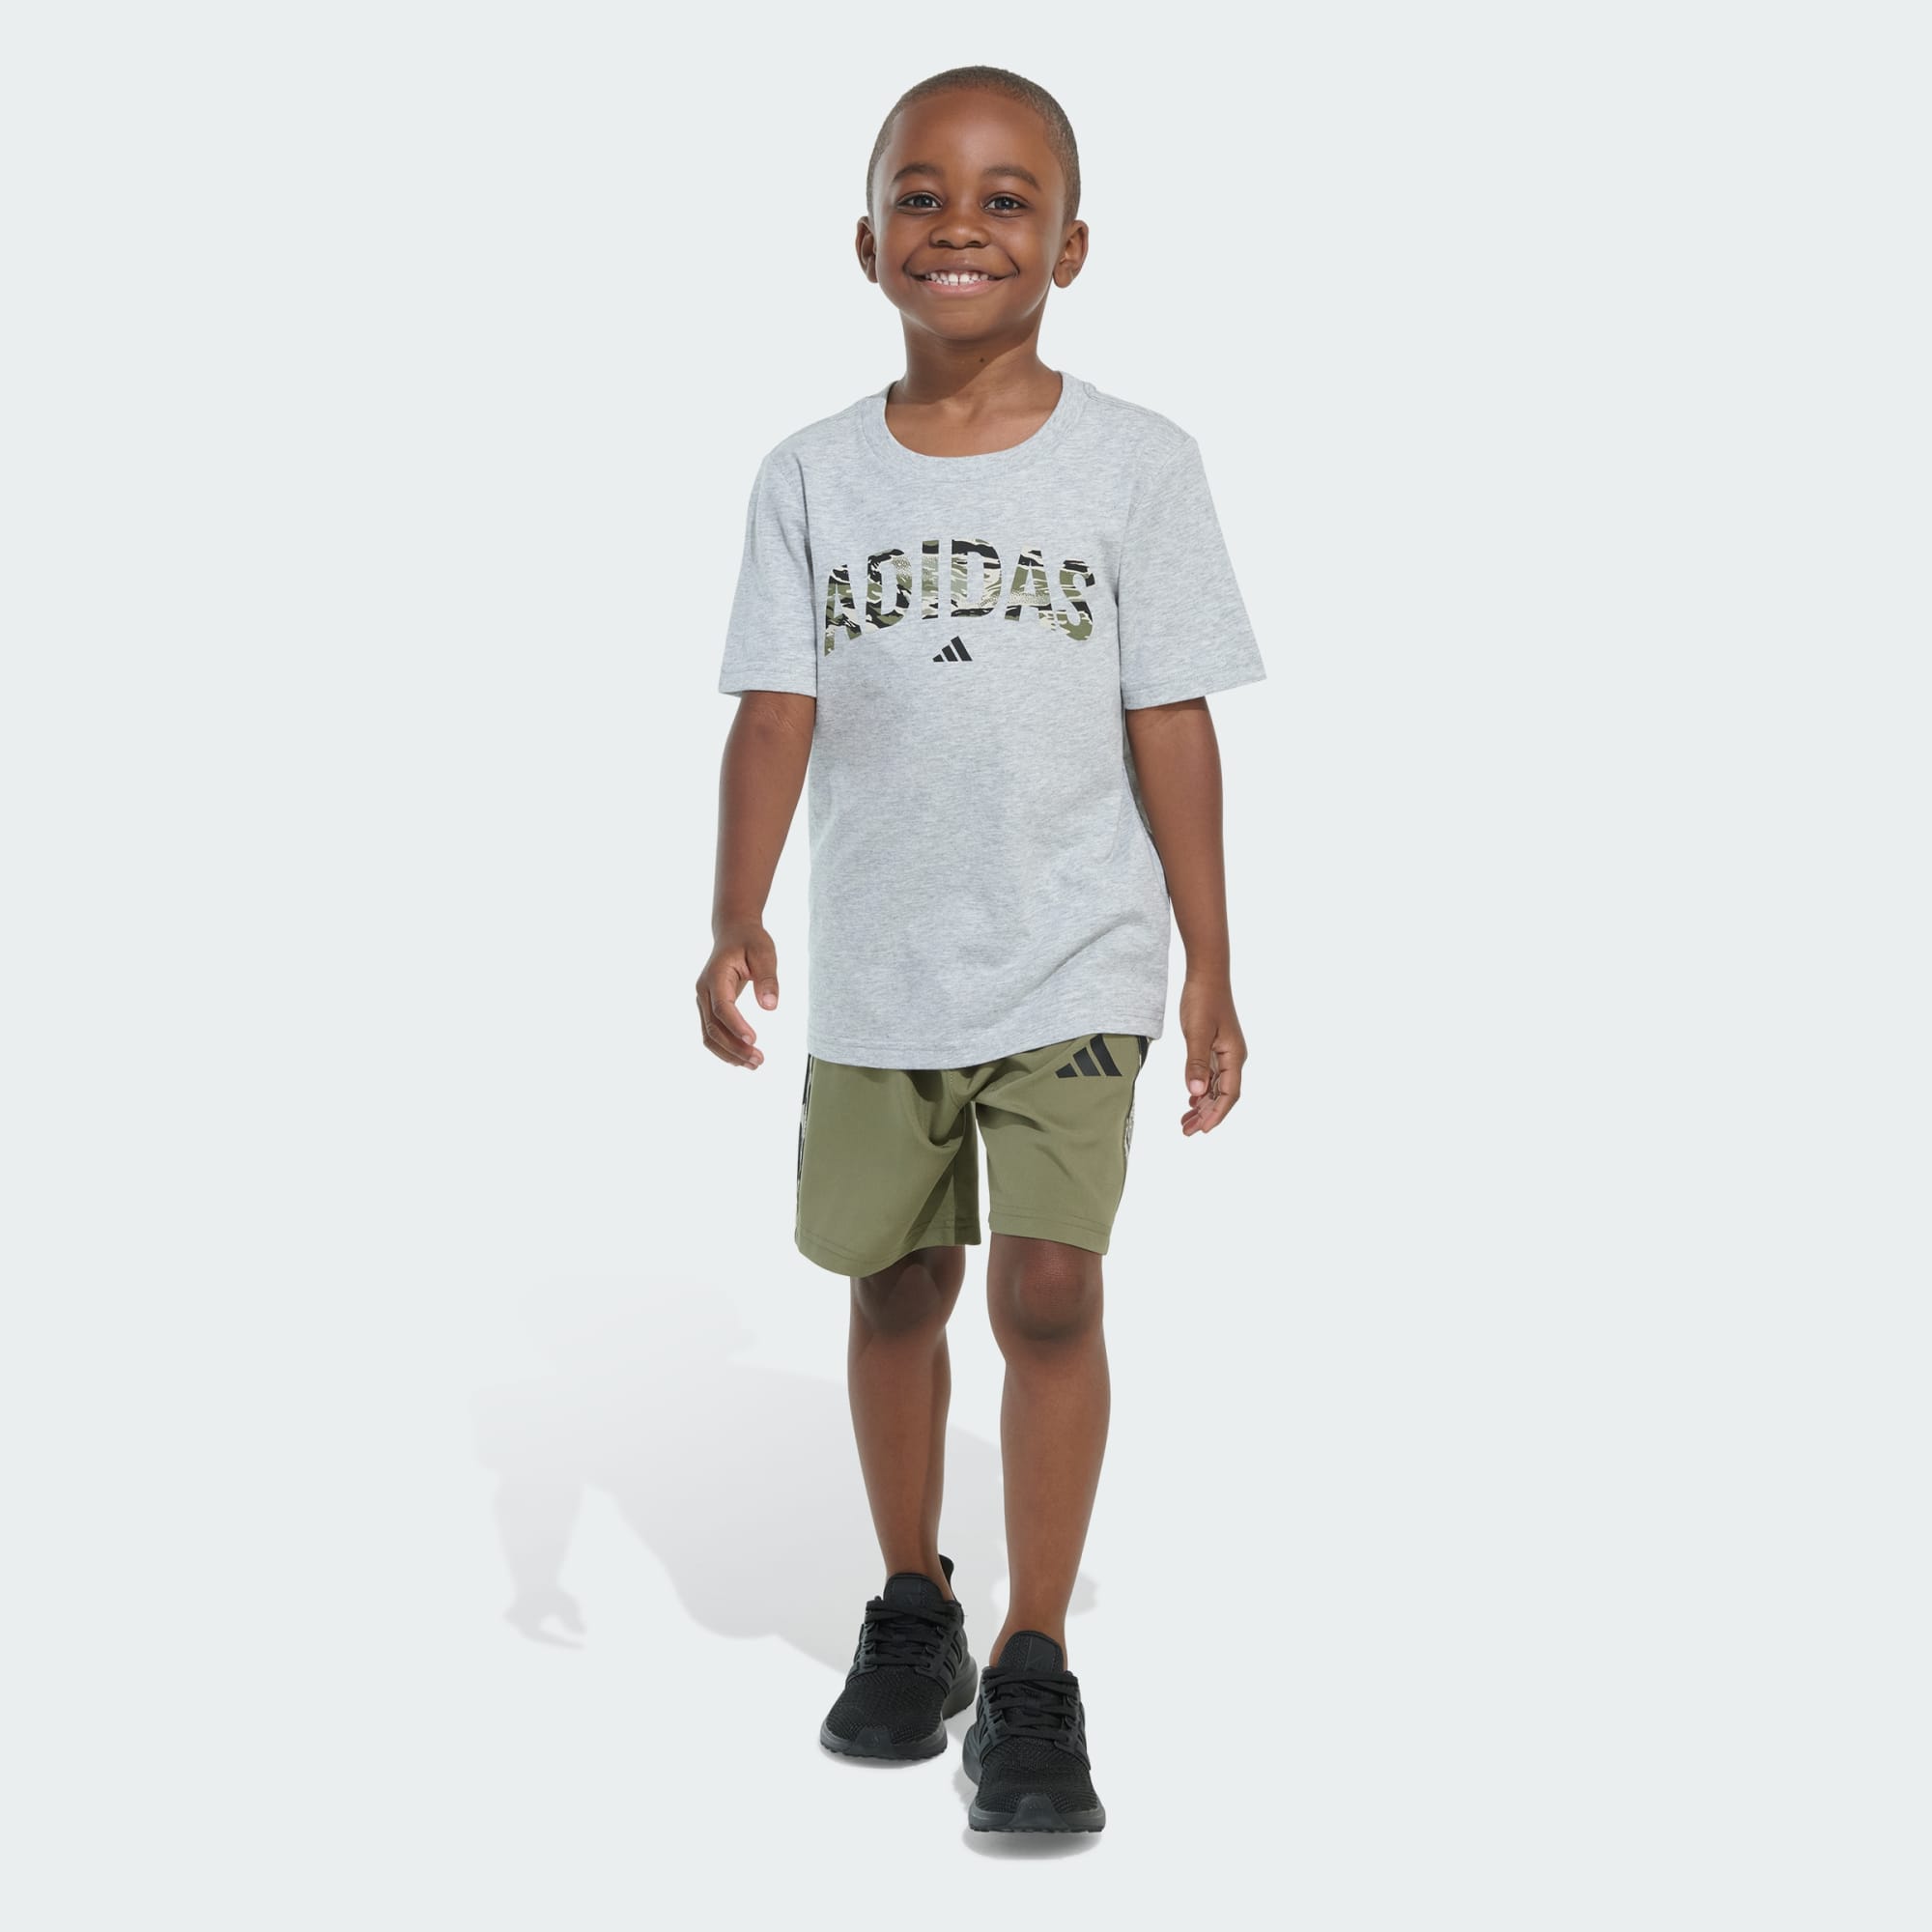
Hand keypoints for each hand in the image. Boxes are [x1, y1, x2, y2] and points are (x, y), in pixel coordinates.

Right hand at [696, 922, 778, 1068]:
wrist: (733, 932)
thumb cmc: (750, 941)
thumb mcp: (764, 952)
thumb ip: (767, 978)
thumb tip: (770, 1006)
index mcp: (716, 976)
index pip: (722, 1007)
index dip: (736, 1026)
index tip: (754, 1040)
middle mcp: (704, 991)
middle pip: (713, 1027)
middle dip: (735, 1047)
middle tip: (759, 1060)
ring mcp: (703, 1000)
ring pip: (709, 1035)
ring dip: (729, 1053)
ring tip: (755, 1064)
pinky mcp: (708, 1007)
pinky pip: (711, 1032)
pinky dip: (724, 1048)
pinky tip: (742, 1058)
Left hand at [1178, 970, 1245, 1133]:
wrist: (1206, 975)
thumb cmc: (1203, 1000)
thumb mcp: (1197, 1032)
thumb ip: (1196, 1063)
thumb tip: (1196, 1093)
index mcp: (1234, 1056)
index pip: (1229, 1094)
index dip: (1217, 1114)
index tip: (1203, 1130)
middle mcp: (1232, 1058)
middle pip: (1223, 1095)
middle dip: (1206, 1115)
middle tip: (1187, 1131)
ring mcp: (1224, 1053)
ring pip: (1215, 1087)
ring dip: (1202, 1106)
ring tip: (1185, 1122)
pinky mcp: (1214, 1047)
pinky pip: (1210, 1076)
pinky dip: (1200, 1091)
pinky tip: (1190, 1101)